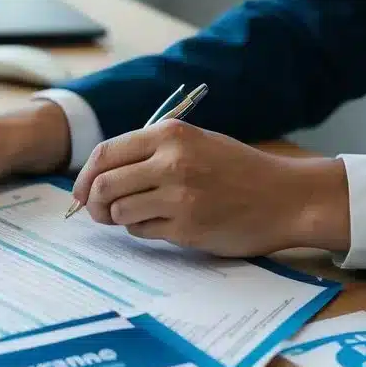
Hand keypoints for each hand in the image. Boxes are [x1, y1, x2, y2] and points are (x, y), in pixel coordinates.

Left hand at [71, 120, 350, 257]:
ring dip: (120, 219)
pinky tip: (163, 224)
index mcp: (170, 135)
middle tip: (100, 212)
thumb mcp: (194, 143)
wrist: (285, 196)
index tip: (80, 191)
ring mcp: (179, 196)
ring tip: (139, 216)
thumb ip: (151, 153)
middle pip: (103, 185)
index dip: (84, 176)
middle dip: (93, 203)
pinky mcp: (187, 227)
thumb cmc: (237, 170)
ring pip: (119, 212)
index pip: (105, 154)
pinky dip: (143, 230)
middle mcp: (171, 162)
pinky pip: (142, 232)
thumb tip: (99, 175)